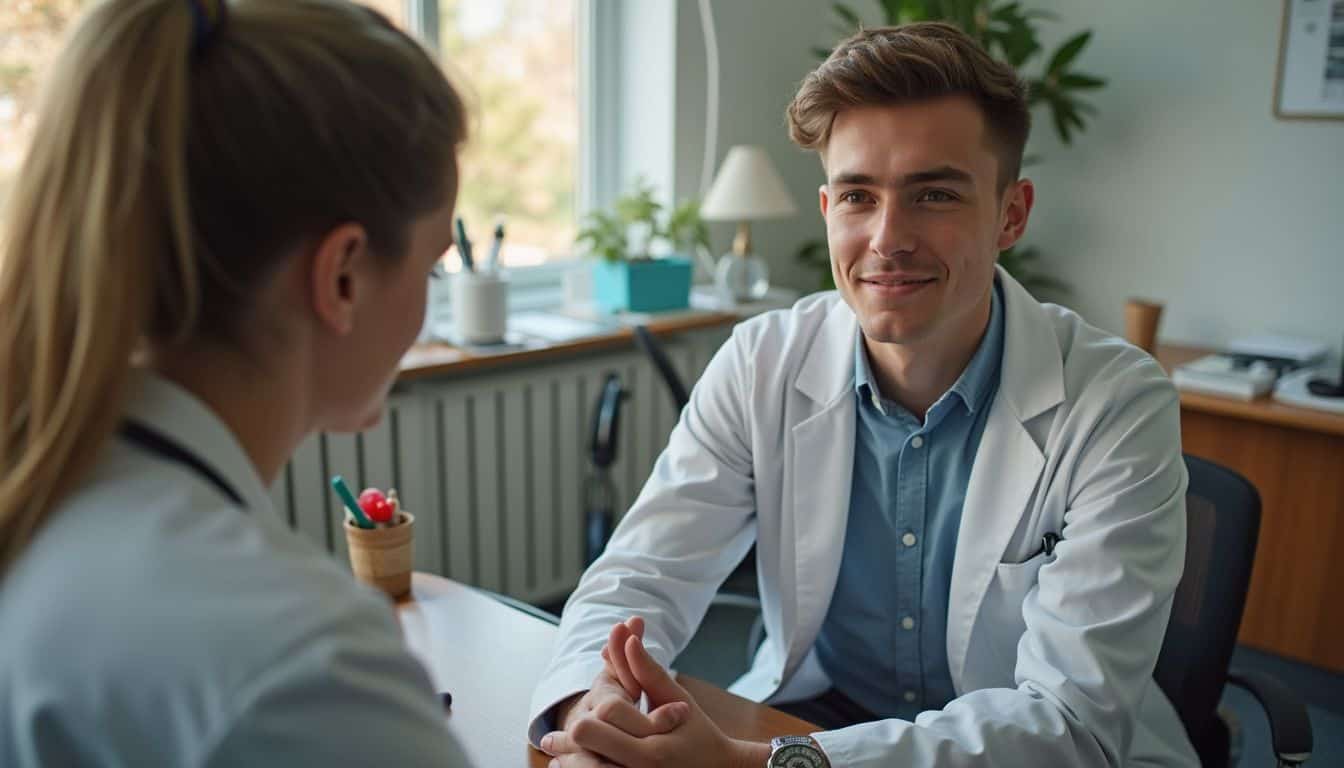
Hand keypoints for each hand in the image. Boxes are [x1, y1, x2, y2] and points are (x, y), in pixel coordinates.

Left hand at [544, 632, 770, 767]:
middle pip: (588, 749)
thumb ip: (648, 671)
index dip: (587, 716)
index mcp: (652, 749)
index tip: (572, 719)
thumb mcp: (677, 699)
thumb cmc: (698, 733)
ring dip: (570, 765)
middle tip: (549, 740)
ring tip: (556, 758)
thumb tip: (626, 637)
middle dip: (568, 744)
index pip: (602, 722)